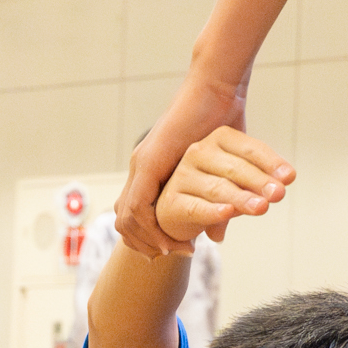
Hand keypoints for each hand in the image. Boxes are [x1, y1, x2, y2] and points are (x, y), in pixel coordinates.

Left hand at [114, 74, 254, 256]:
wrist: (216, 88)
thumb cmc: (222, 118)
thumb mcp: (221, 168)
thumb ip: (217, 200)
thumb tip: (219, 231)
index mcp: (153, 167)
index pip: (136, 212)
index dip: (147, 237)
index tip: (169, 252)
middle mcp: (141, 167)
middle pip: (124, 220)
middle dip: (143, 245)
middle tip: (167, 259)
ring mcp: (141, 164)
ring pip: (126, 217)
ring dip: (146, 241)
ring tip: (170, 253)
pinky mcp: (148, 162)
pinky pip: (137, 206)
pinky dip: (149, 229)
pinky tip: (168, 241)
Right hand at [152, 127, 292, 247]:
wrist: (179, 213)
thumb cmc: (215, 191)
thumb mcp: (241, 182)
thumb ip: (259, 180)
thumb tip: (286, 179)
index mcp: (218, 139)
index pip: (249, 150)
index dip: (270, 164)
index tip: (289, 178)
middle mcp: (197, 152)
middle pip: (235, 168)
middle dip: (259, 182)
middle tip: (278, 194)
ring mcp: (182, 175)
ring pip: (218, 188)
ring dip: (242, 198)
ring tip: (261, 207)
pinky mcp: (171, 201)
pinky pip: (196, 207)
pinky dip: (213, 211)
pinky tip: (228, 213)